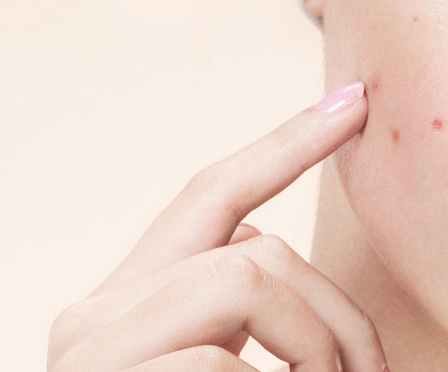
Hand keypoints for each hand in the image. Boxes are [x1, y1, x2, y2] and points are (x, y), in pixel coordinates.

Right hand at [47, 82, 384, 371]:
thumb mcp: (212, 370)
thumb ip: (223, 309)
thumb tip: (258, 237)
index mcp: (129, 305)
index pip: (212, 195)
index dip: (289, 144)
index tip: (355, 102)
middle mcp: (96, 315)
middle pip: (255, 251)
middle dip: (336, 316)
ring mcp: (92, 349)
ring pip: (243, 279)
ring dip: (315, 347)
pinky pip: (218, 362)